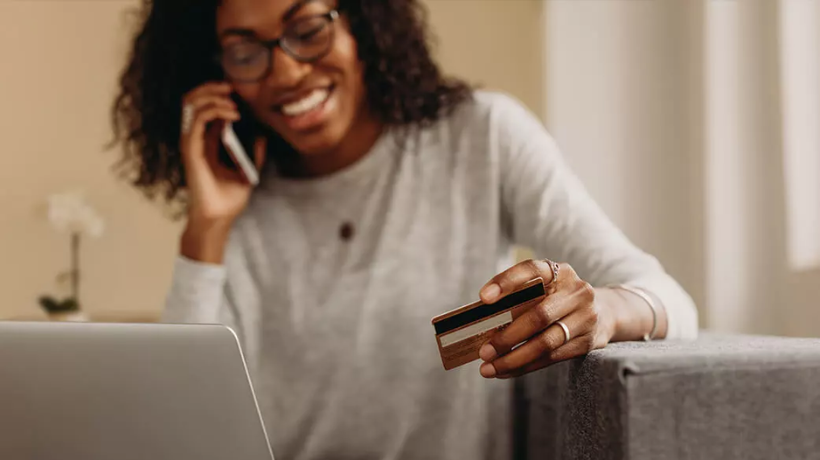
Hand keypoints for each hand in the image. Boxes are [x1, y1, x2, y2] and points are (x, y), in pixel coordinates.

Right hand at [179, 82, 265, 261]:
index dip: (217, 93)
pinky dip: (214, 111)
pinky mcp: (191, 151)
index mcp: (207, 142)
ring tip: (232, 99)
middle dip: (211, 88)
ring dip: (212, 96)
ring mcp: (191, 144)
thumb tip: (261, 135)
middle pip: (193, 101)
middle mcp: (196, 139)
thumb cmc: (230, 198)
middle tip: (231, 87)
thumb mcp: (248, 171)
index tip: (237, 91)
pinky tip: (233, 115)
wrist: (220, 217)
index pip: (204, 107)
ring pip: (191, 105)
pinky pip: (196, 122)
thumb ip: (254, 153)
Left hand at [476, 259, 613, 378]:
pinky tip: (506, 371)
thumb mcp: (545, 288)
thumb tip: (484, 320)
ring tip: (490, 368)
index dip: (506, 282)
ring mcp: (586, 317)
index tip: (483, 298)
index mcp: (560, 272)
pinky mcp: (588, 341)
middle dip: (507, 337)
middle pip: (539, 316)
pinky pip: (552, 357)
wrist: (605, 311)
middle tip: (484, 351)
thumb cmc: (559, 299)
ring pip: (546, 343)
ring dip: (514, 359)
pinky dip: (526, 366)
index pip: (532, 270)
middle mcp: (577, 292)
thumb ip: (521, 296)